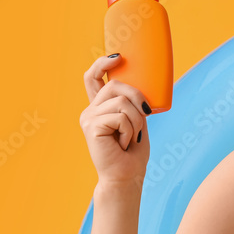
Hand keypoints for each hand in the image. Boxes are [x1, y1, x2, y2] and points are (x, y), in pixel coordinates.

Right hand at [79, 53, 151, 185]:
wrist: (127, 176)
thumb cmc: (133, 151)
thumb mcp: (138, 120)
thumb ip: (133, 102)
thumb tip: (140, 84)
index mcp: (100, 107)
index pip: (94, 77)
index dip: (103, 63)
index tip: (118, 58)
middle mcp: (91, 110)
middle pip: (116, 85)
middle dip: (138, 98)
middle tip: (145, 116)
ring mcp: (88, 117)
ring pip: (122, 102)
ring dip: (136, 122)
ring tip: (130, 138)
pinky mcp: (91, 126)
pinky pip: (121, 117)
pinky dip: (130, 131)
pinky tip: (123, 144)